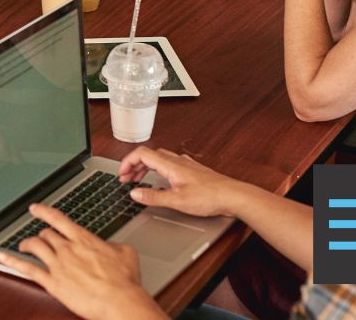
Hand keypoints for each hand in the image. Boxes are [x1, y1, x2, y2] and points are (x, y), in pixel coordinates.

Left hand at [0, 204, 163, 319]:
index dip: (44, 211)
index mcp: (84, 239)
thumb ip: (114, 245)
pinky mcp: (52, 283)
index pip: (58, 219)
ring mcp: (58, 265)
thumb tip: (112, 245)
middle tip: (38, 235)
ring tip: (22, 244)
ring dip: (25, 243)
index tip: (35, 208)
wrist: (120, 301)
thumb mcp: (126, 252)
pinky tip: (3, 257)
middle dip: (41, 233)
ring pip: (34, 246)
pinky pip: (27, 269)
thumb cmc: (125, 280)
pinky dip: (12, 261)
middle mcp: (67, 248)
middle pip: (46, 234)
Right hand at [118, 147, 241, 217]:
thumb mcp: (177, 201)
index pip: (141, 154)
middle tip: (126, 179)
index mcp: (170, 165)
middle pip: (149, 155)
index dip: (127, 162)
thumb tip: (135, 193)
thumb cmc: (210, 197)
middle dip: (134, 166)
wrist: (234, 197)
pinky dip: (158, 170)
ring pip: (159, 159)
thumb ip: (154, 197)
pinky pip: (170, 164)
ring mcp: (186, 165)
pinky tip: (161, 180)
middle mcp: (177, 161)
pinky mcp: (193, 171)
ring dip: (145, 167)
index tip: (121, 174)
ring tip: (139, 179)